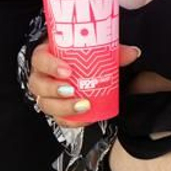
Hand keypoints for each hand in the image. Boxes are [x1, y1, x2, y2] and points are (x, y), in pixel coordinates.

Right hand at [26, 41, 141, 125]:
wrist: (80, 69)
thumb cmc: (80, 56)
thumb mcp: (94, 49)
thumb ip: (113, 50)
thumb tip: (133, 53)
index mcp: (46, 55)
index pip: (40, 58)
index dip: (50, 65)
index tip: (67, 71)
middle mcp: (41, 75)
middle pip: (37, 85)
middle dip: (54, 90)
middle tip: (72, 90)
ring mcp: (46, 94)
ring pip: (45, 104)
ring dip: (63, 107)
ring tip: (83, 106)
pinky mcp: (55, 109)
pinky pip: (57, 119)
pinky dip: (70, 120)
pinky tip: (83, 119)